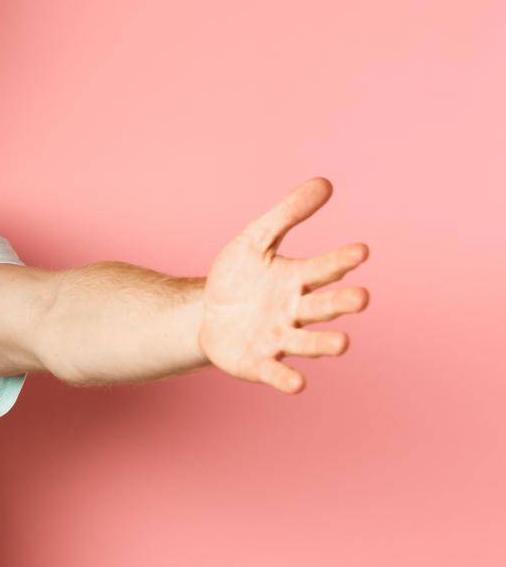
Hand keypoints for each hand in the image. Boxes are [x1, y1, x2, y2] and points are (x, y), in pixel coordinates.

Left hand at [197, 177, 369, 393]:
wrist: (205, 313)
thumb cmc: (238, 276)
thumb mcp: (255, 240)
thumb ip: (288, 214)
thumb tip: (325, 182)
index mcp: (298, 279)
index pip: (324, 268)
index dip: (341, 260)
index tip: (360, 250)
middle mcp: (296, 311)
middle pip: (323, 307)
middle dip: (342, 303)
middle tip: (361, 298)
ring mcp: (280, 338)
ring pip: (308, 342)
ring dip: (325, 344)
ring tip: (342, 344)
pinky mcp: (259, 363)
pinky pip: (276, 372)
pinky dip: (286, 378)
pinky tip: (297, 384)